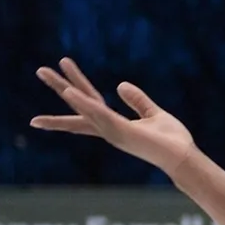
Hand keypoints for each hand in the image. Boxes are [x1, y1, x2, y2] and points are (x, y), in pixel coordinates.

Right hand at [31, 58, 194, 171]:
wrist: (184, 157)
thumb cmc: (172, 141)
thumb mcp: (154, 114)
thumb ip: (138, 101)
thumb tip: (120, 85)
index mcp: (114, 122)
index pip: (90, 100)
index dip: (75, 86)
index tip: (61, 68)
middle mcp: (108, 127)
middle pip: (79, 103)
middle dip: (59, 87)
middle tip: (39, 69)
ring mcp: (112, 131)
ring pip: (84, 107)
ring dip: (66, 90)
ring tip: (46, 73)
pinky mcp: (121, 132)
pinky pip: (98, 115)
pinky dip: (84, 104)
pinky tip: (70, 92)